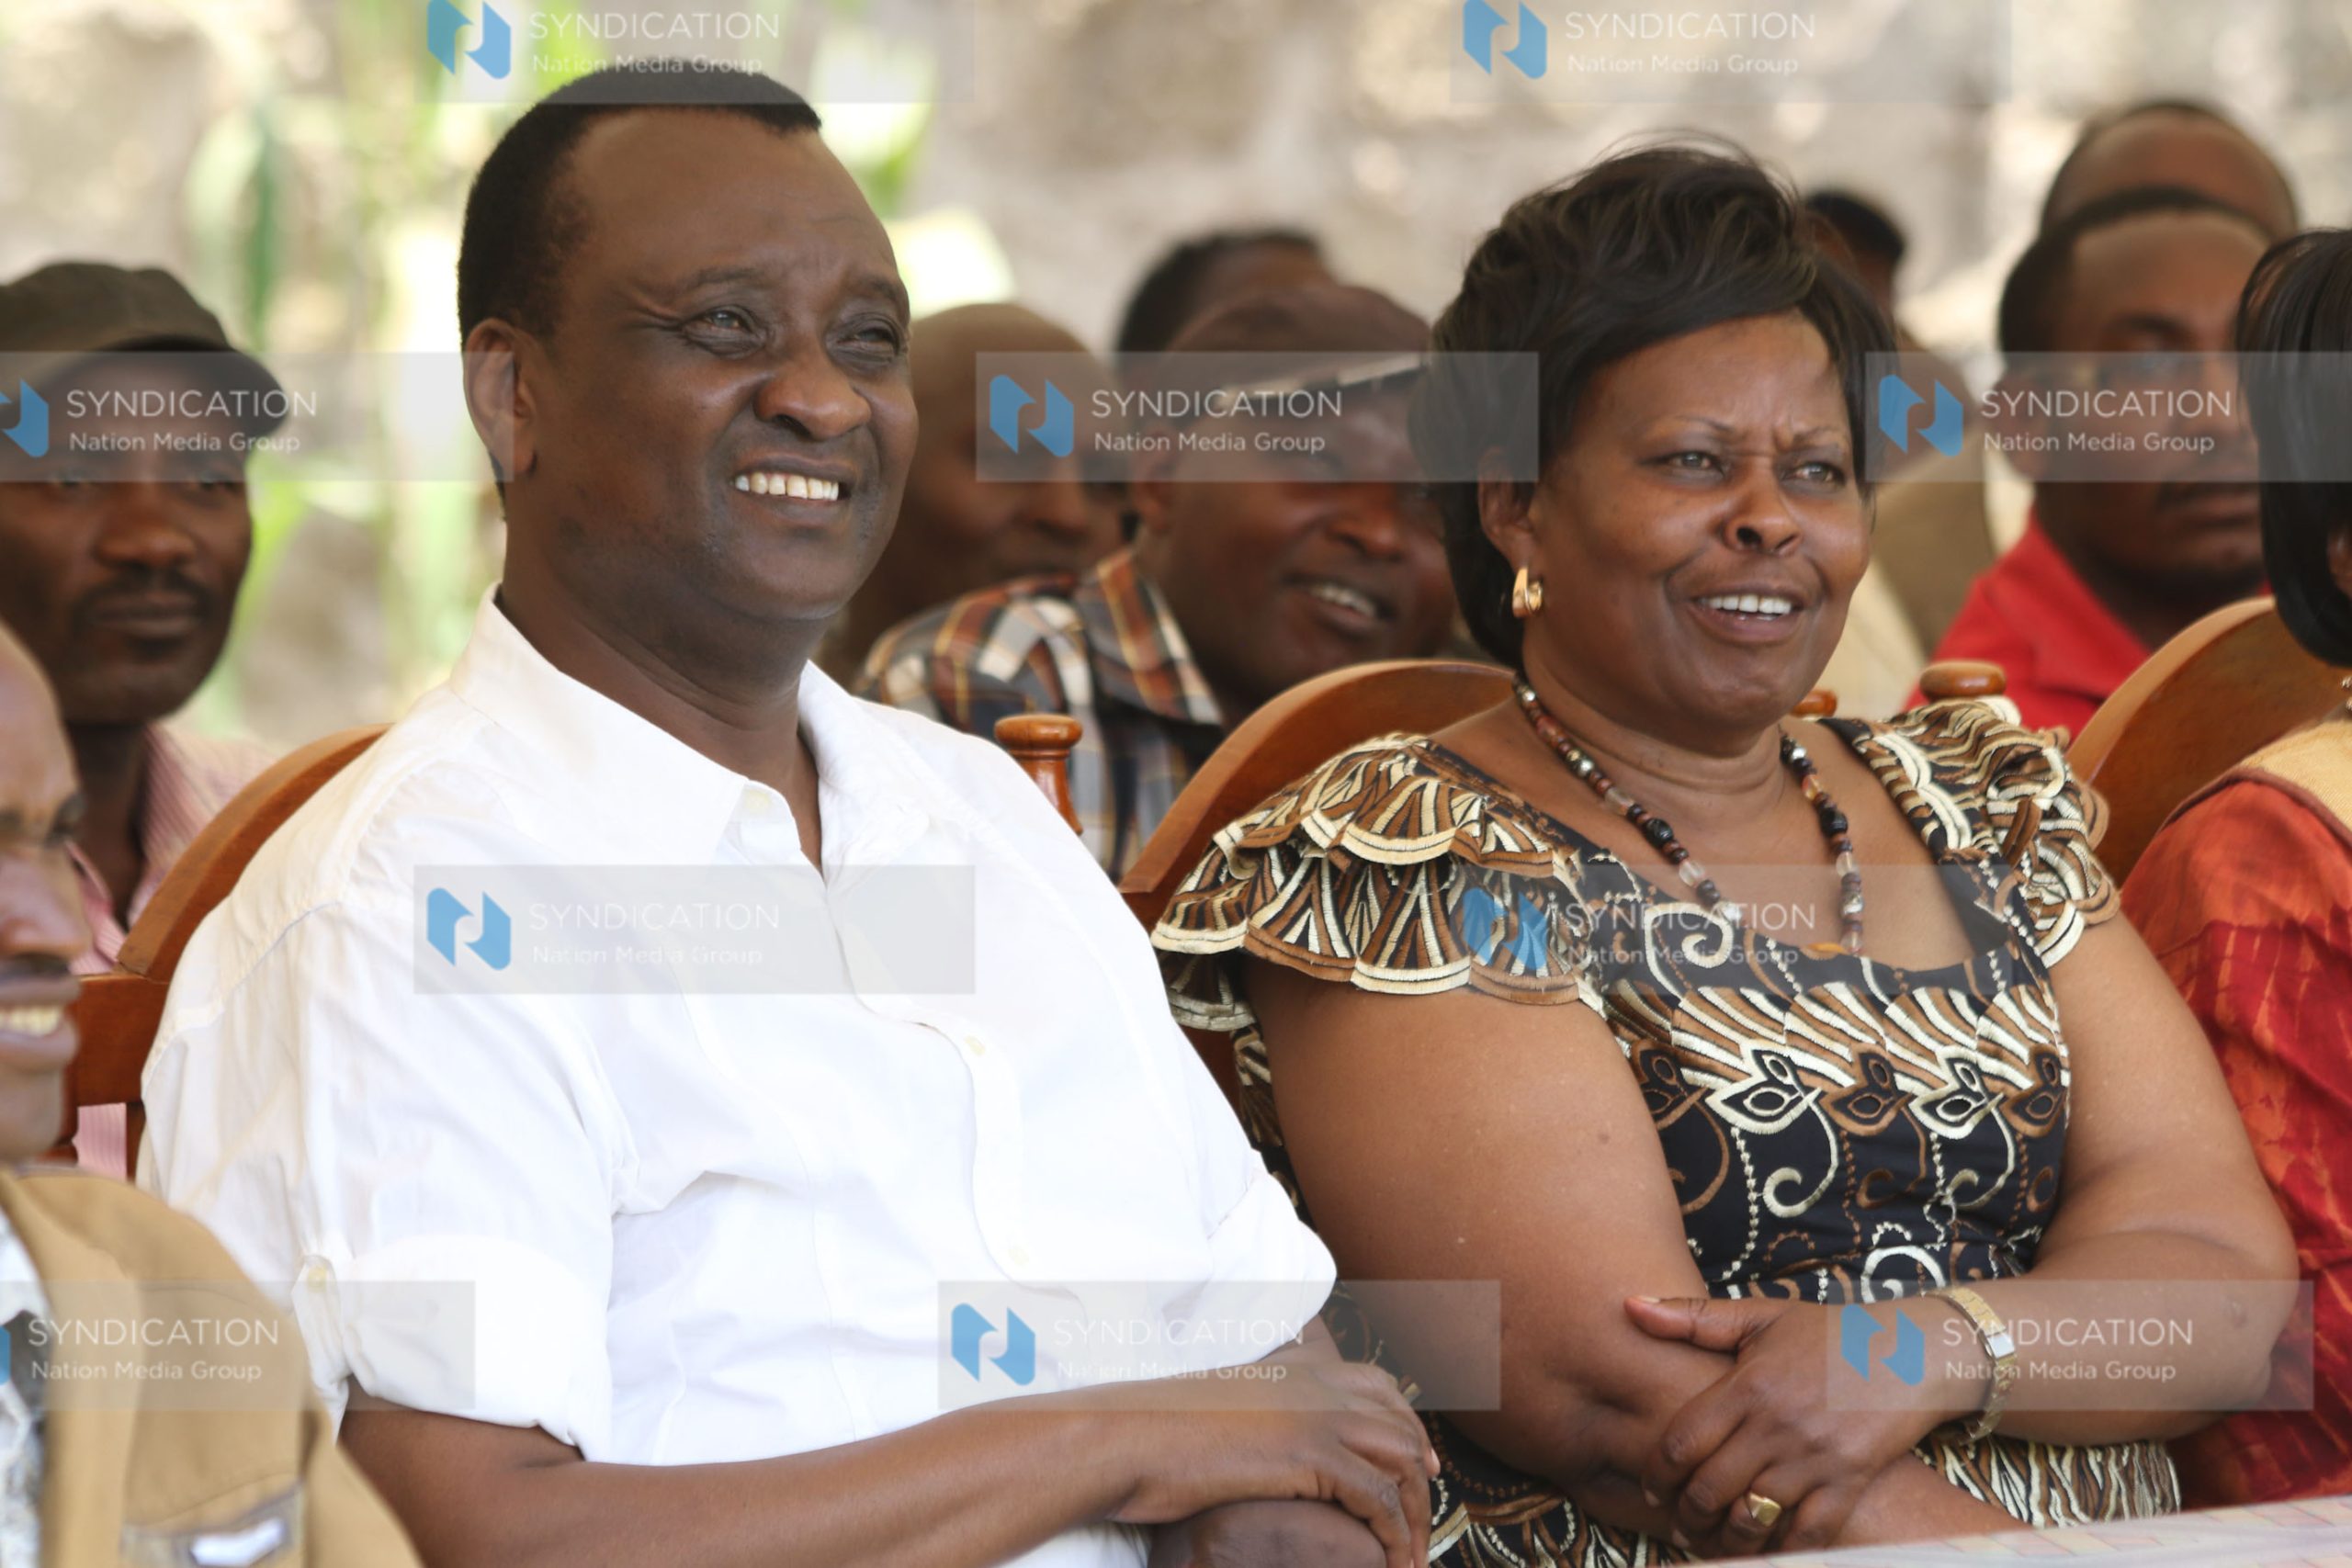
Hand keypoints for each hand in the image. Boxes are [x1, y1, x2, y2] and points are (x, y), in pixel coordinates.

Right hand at [1101, 1340, 1435, 1567]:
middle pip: (1401, 1425)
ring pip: (1402, 1463)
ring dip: (1414, 1517)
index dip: (1408, 1424)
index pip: (1378, 1385)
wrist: (1126, 1437)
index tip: (1422, 1463)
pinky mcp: (1312, 1456)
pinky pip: (1380, 1500)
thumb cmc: (1154, 1433)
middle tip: (1423, 1523)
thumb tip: (1260, 1443)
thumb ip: (1256, 1416)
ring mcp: (1318, 1416)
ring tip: (1410, 1560)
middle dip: (1423, 1476)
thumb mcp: (1219, 1410)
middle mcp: (1317, 1384)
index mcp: (1296, 1368)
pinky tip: (1393, 1565)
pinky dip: (1396, 1537)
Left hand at [1624, 1295, 1974, 1554]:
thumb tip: (1629, 1305)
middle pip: (1711, 1486)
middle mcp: (1777, 1425)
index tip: (1651, 1489)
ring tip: (1712, 1544)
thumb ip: (1693, 1316)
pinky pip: (1808, 1531)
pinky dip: (1782, 1548)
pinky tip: (1764, 1550)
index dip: (1658, 1473)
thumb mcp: (1760, 1316)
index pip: (1683, 1441)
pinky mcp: (1850, 1480)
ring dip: (1725, 1539)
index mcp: (1748, 1385)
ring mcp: (1815, 1457)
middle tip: (1678, 1524)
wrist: (1913, 1351)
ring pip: (1753, 1516)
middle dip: (1686, 1514)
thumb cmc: (1829, 1333)